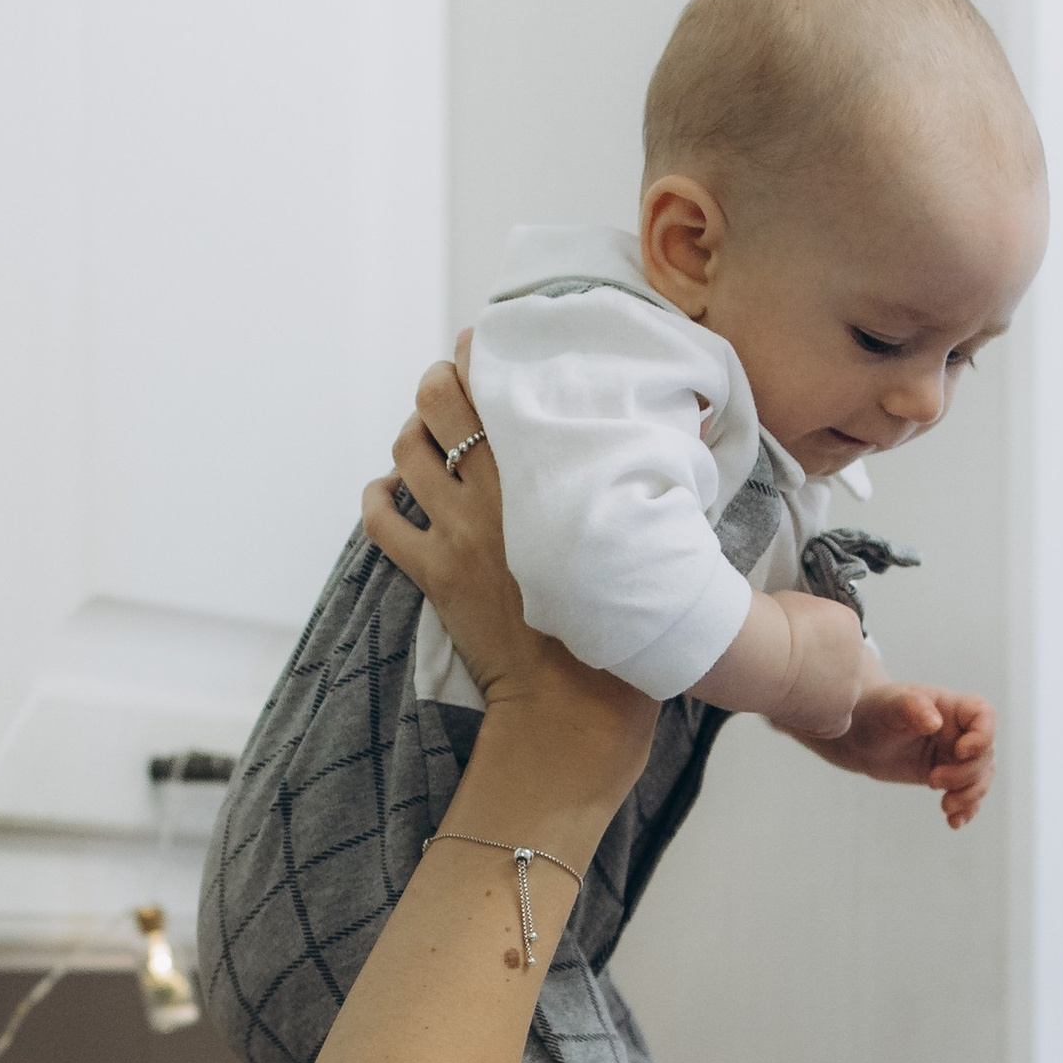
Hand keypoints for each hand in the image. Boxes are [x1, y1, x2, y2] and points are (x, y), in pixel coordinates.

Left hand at [361, 360, 655, 808]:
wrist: (575, 709)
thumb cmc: (625, 626)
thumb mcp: (654, 536)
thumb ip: (653, 479)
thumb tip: (683, 429)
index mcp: (547, 473)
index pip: (493, 381)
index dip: (481, 356)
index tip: (489, 353)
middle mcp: (493, 491)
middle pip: (435, 400)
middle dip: (438, 389)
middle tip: (453, 399)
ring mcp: (455, 532)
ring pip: (405, 450)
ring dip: (412, 439)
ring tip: (429, 446)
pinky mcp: (431, 575)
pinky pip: (379, 519)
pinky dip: (378, 498)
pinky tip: (394, 496)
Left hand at [809, 680, 996, 827]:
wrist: (860, 736)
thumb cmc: (876, 711)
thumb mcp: (891, 706)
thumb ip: (912, 708)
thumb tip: (934, 722)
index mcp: (952, 707)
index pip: (984, 716)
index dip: (982, 736)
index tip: (960, 752)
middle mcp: (960, 731)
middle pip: (985, 755)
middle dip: (965, 774)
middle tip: (932, 781)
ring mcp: (955, 756)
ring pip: (981, 778)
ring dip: (970, 796)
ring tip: (946, 807)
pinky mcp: (948, 777)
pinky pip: (968, 795)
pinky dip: (966, 810)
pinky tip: (954, 822)